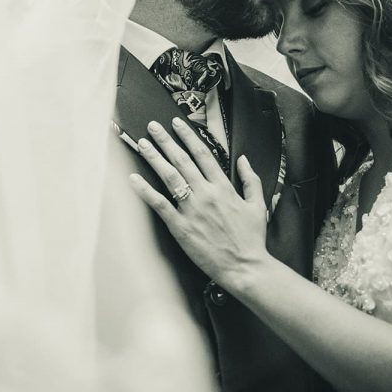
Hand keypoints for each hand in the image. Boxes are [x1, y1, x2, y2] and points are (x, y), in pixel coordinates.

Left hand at [127, 117, 273, 293]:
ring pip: (169, 176)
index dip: (187, 137)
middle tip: (152, 126)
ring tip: (142, 144)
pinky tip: (133, 179)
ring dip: (154, 158)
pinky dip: (145, 191)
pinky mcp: (181, 227)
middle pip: (182, 160)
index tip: (176, 124)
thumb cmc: (251, 240)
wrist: (246, 267)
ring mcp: (192, 209)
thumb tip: (243, 160)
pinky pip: (160, 204)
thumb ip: (250, 180)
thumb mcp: (258, 205)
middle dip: (165, 141)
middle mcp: (206, 194)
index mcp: (223, 187)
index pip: (202, 154)